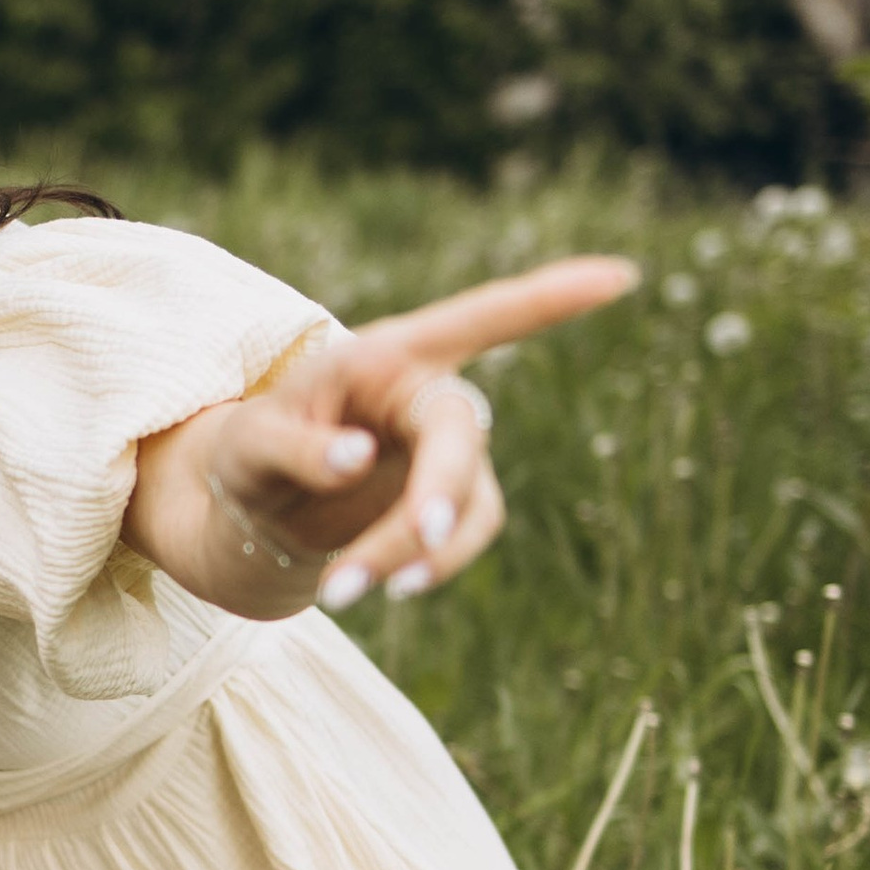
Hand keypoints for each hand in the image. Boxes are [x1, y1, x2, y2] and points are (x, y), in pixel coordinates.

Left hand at [130, 256, 637, 616]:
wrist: (259, 510)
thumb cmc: (253, 455)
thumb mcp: (249, 446)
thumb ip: (295, 446)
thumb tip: (360, 458)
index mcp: (386, 356)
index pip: (476, 319)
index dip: (550, 300)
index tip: (619, 276)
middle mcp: (428, 397)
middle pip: (462, 432)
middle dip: (441, 488)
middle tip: (421, 538)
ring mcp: (450, 453)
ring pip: (464, 501)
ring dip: (417, 551)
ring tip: (341, 592)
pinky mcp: (456, 503)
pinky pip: (457, 541)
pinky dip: (420, 568)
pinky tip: (375, 588)